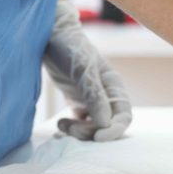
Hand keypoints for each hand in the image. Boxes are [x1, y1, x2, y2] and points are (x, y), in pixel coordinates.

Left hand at [43, 0, 132, 140]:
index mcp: (113, 86)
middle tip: (71, 129)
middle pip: (107, 125)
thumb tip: (106, 123)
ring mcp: (91, 98)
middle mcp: (105, 94)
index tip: (98, 138)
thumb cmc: (69, 48)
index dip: (114, 130)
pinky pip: (80, 122)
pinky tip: (60, 125)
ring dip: (79, 131)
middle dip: (91, 132)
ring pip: (92, 126)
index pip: (123, 116)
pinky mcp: (77, 100)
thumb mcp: (82, 70)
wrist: (49, 36)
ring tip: (61, 125)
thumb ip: (94, 96)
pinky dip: (72, 128)